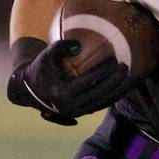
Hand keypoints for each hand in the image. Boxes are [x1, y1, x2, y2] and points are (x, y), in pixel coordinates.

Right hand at [6, 37, 133, 124]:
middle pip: (98, 93)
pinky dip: (113, 96)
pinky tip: (123, 85)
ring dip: (117, 90)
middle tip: (124, 66)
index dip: (102, 71)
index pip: (87, 82)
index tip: (113, 59)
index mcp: (61, 94)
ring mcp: (76, 113)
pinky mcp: (81, 113)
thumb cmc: (40, 68)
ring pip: (102, 102)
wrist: (31, 90)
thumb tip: (79, 45)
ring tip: (127, 75)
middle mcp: (70, 107)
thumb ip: (60, 46)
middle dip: (114, 80)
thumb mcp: (45, 55)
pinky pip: (101, 105)